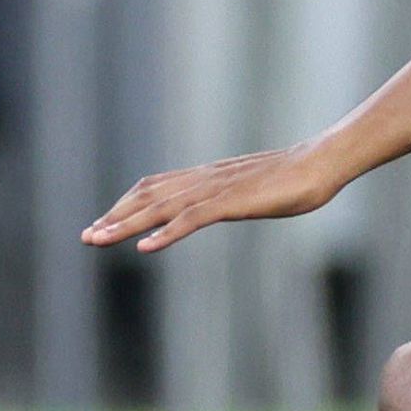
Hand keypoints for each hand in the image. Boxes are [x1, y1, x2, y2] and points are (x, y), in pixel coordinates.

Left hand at [81, 146, 347, 251]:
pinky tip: (145, 247)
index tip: (105, 221)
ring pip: (161, 207)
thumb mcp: (256, 189)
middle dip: (115, 216)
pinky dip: (165, 232)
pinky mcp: (233, 201)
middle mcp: (205, 179)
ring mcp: (217, 189)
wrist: (323, 162)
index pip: (156, 186)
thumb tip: (228, 202)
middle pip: (149, 196)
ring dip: (126, 224)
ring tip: (99, 239)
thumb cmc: (299, 177)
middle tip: (87, 236)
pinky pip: (192, 218)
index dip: (127, 204)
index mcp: (209, 176)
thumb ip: (235, 195)